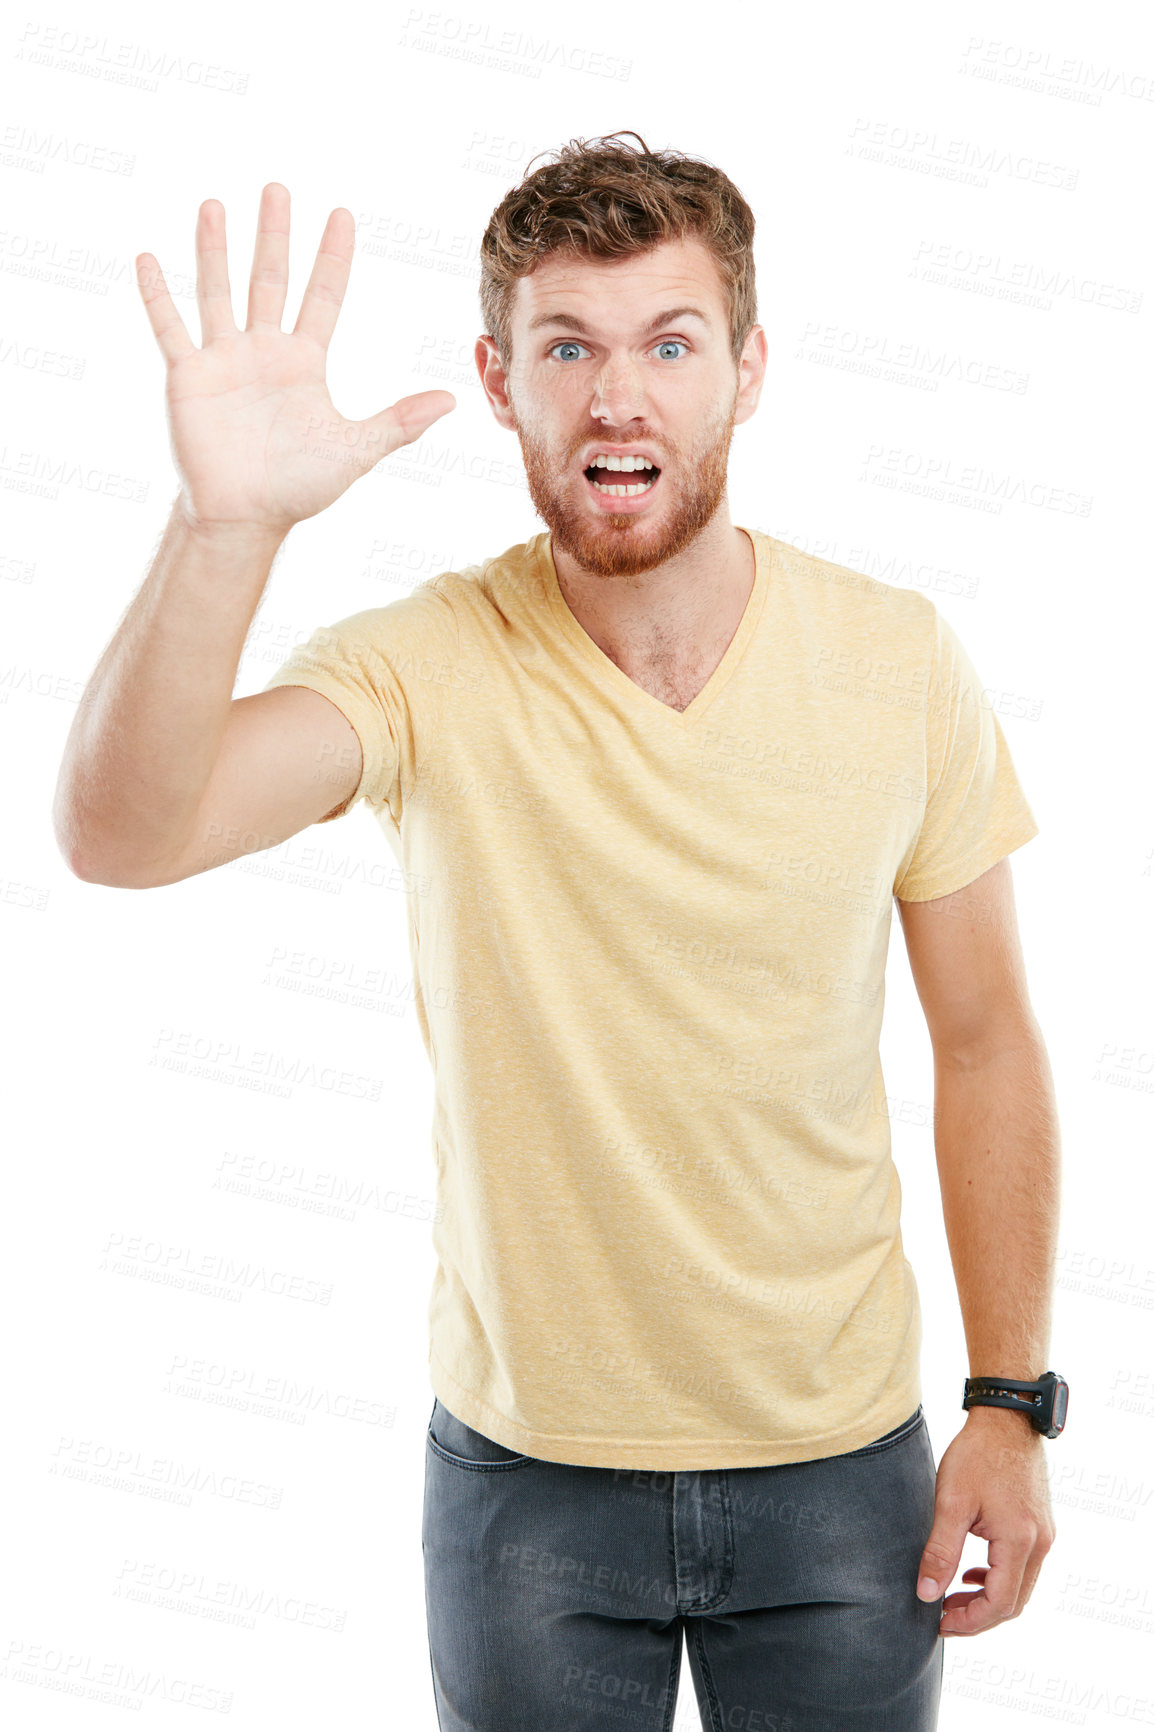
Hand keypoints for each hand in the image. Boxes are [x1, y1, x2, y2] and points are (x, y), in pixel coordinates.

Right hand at [135, 182, 455, 533]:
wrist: (246, 516)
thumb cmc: (299, 487)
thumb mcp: (356, 448)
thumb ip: (400, 421)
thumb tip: (451, 400)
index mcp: (304, 362)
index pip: (322, 295)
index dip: (332, 256)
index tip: (341, 213)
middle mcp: (263, 351)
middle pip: (269, 279)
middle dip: (274, 234)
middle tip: (278, 187)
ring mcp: (223, 360)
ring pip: (218, 291)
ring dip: (215, 249)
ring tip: (214, 205)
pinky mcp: (188, 377)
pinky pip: (170, 328)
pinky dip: (157, 295)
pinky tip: (147, 258)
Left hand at [914, 1411, 1055, 1635]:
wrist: (1007, 1418)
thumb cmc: (977, 1454)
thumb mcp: (950, 1502)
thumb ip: (940, 1552)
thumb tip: (927, 1593)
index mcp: (1020, 1541)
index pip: (999, 1604)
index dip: (969, 1621)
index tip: (939, 1623)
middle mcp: (1040, 1543)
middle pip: (1014, 1603)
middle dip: (978, 1616)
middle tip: (943, 1615)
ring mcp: (1045, 1535)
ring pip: (1020, 1587)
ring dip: (989, 1598)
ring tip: (953, 1596)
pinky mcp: (1041, 1525)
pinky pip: (1024, 1567)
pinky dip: (999, 1578)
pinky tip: (973, 1572)